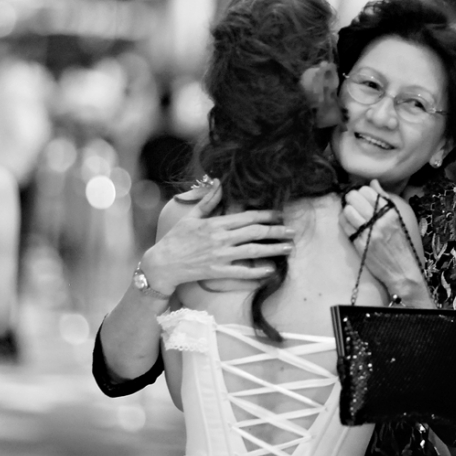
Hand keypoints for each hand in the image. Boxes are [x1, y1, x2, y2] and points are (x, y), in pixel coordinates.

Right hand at [141, 179, 294, 294]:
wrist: (163, 263)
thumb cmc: (176, 239)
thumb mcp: (191, 217)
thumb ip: (209, 201)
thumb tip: (219, 183)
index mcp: (215, 223)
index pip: (247, 217)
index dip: (266, 215)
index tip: (280, 214)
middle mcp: (221, 239)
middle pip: (255, 233)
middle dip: (277, 231)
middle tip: (292, 231)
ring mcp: (221, 256)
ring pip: (254, 251)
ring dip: (274, 249)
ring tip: (289, 248)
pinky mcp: (218, 272)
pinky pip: (243, 272)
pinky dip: (258, 271)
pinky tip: (271, 269)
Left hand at [339, 180, 432, 306]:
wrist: (403, 270)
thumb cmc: (401, 243)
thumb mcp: (398, 219)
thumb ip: (385, 199)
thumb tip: (373, 182)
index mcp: (391, 213)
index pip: (369, 192)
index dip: (360, 191)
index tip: (360, 195)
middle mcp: (380, 221)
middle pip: (355, 199)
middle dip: (350, 197)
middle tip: (351, 201)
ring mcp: (369, 233)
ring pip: (348, 211)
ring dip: (346, 209)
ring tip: (349, 212)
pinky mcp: (360, 244)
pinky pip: (345, 226)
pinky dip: (343, 221)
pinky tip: (347, 222)